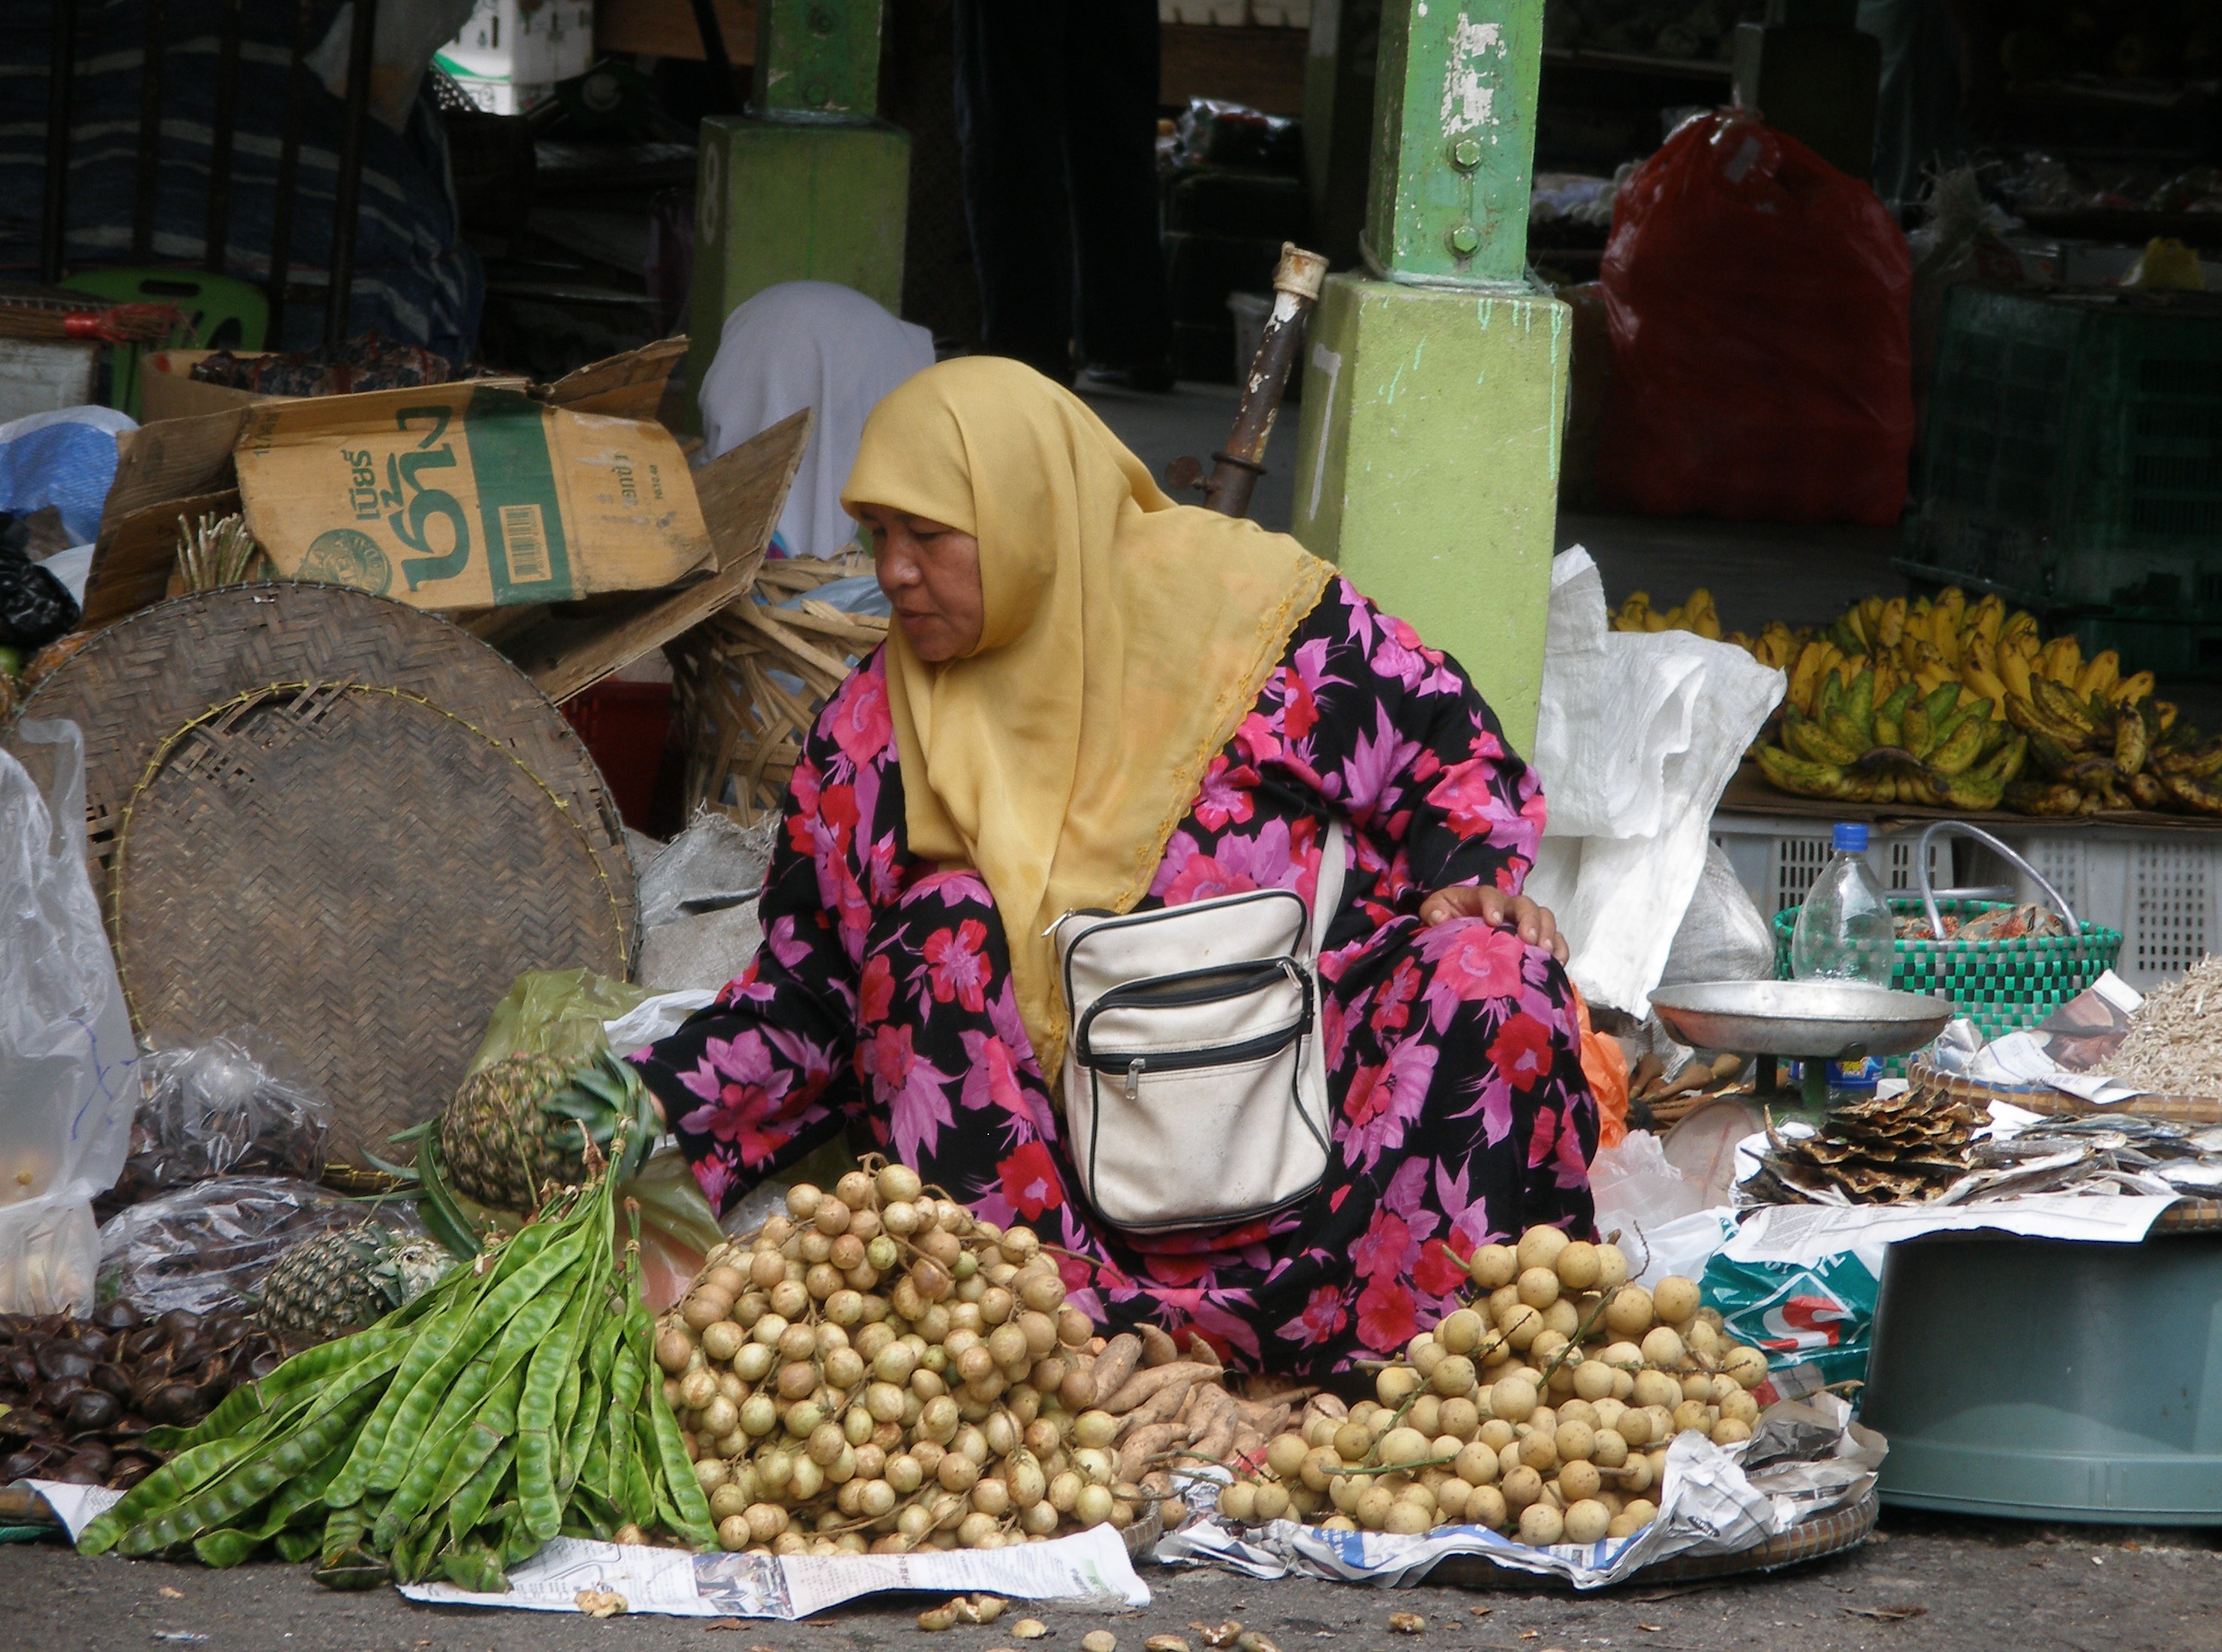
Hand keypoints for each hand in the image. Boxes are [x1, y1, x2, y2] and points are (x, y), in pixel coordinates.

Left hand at [1419, 885, 1568, 962]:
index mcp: (1482, 898)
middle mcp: (1508, 907)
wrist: (1457, 929)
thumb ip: (1433, 911)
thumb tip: (1439, 918)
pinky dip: (1560, 949)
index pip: (1490, 894)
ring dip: (1547, 933)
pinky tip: (1557, 963)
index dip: (1493, 905)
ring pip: (1543, 918)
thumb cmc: (1447, 918)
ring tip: (1544, 951)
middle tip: (1527, 939)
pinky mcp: (1536, 938)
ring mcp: (1524, 922)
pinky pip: (1555, 939)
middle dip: (1528, 920)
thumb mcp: (1434, 911)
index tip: (1492, 921)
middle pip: (1524, 905)